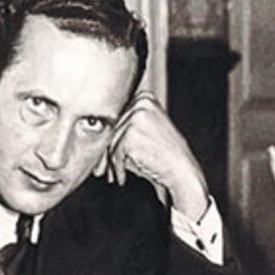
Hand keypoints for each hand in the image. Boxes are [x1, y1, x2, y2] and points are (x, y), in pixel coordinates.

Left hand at [95, 92, 208, 220]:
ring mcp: (136, 116)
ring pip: (111, 141)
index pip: (117, 118)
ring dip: (110, 162)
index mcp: (144, 98)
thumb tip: (92, 131)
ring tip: (113, 175)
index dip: (109, 139)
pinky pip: (115, 152)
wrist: (182, 169)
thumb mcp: (145, 132)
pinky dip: (117, 167)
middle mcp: (141, 102)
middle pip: (112, 129)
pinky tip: (122, 177)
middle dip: (106, 152)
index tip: (104, 156)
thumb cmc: (163, 155)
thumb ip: (124, 127)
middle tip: (101, 170)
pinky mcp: (131, 133)